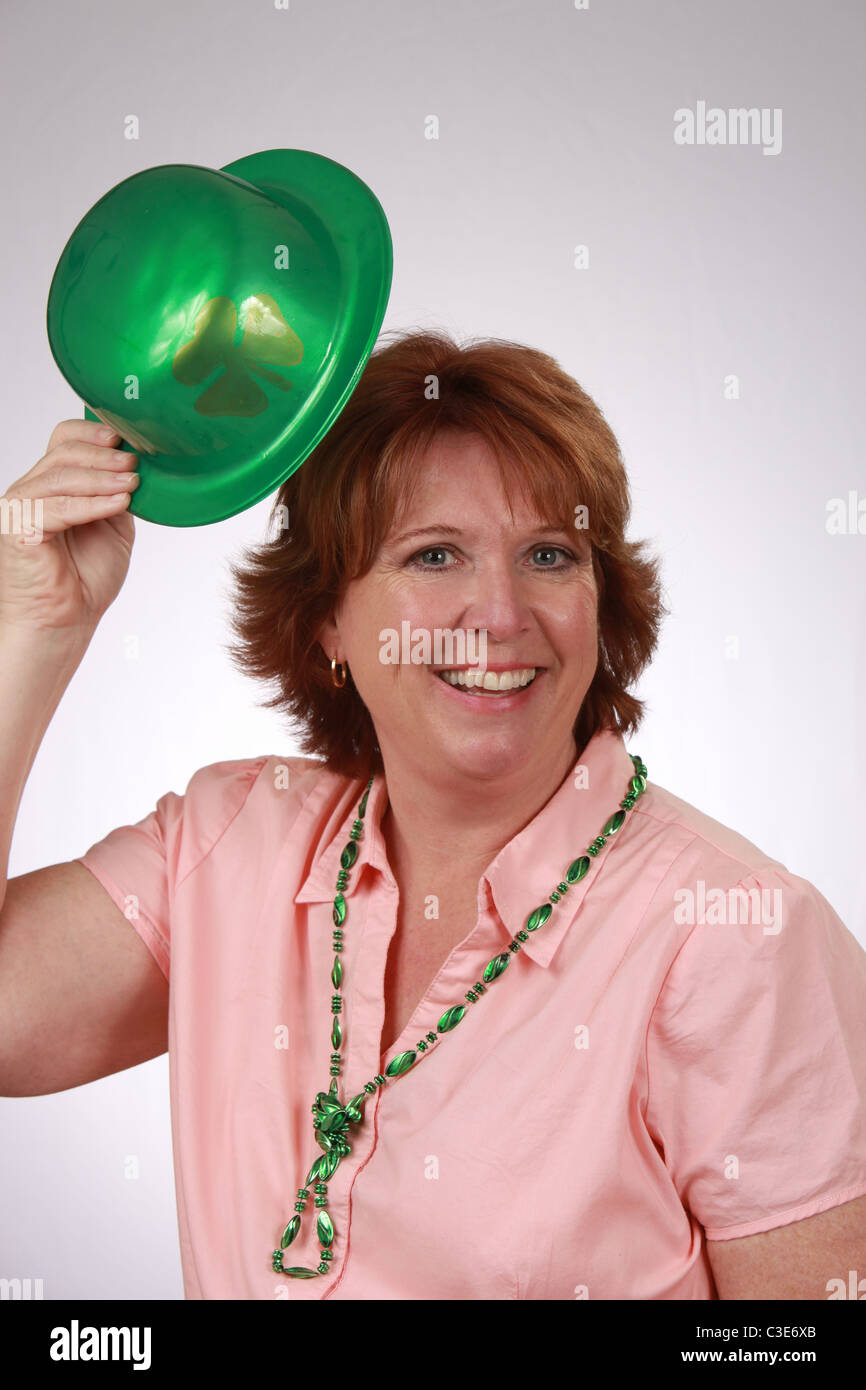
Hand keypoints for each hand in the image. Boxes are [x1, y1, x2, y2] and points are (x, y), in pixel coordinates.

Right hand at [0, 419, 139, 637]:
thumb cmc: (85, 578)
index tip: (125, 439)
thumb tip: (139, 467)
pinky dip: (92, 503)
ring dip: (102, 478)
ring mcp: (20, 508)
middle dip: (104, 456)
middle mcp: (31, 491)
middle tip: (134, 463)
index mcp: (51, 485)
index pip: (63, 439)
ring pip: (60, 476)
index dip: (92, 433)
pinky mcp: (18, 528)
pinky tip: (119, 503)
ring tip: (131, 484)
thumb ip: (119, 494)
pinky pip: (57, 507)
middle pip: (63, 453)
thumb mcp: (114, 525)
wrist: (66, 620)